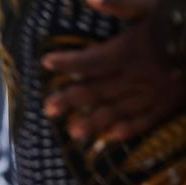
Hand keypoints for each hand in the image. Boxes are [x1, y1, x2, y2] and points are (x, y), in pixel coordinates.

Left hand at [43, 0, 185, 144]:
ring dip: (93, 122)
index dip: (67, 62)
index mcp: (129, 50)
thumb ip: (122, 4)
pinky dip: (128, 130)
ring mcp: (153, 92)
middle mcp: (136, 76)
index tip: (47, 62)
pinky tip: (112, 137)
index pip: (89, 61)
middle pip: (95, 91)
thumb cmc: (185, 15)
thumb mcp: (154, 4)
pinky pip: (145, 121)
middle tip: (48, 109)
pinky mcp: (169, 103)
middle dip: (70, 100)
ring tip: (73, 132)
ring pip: (116, 111)